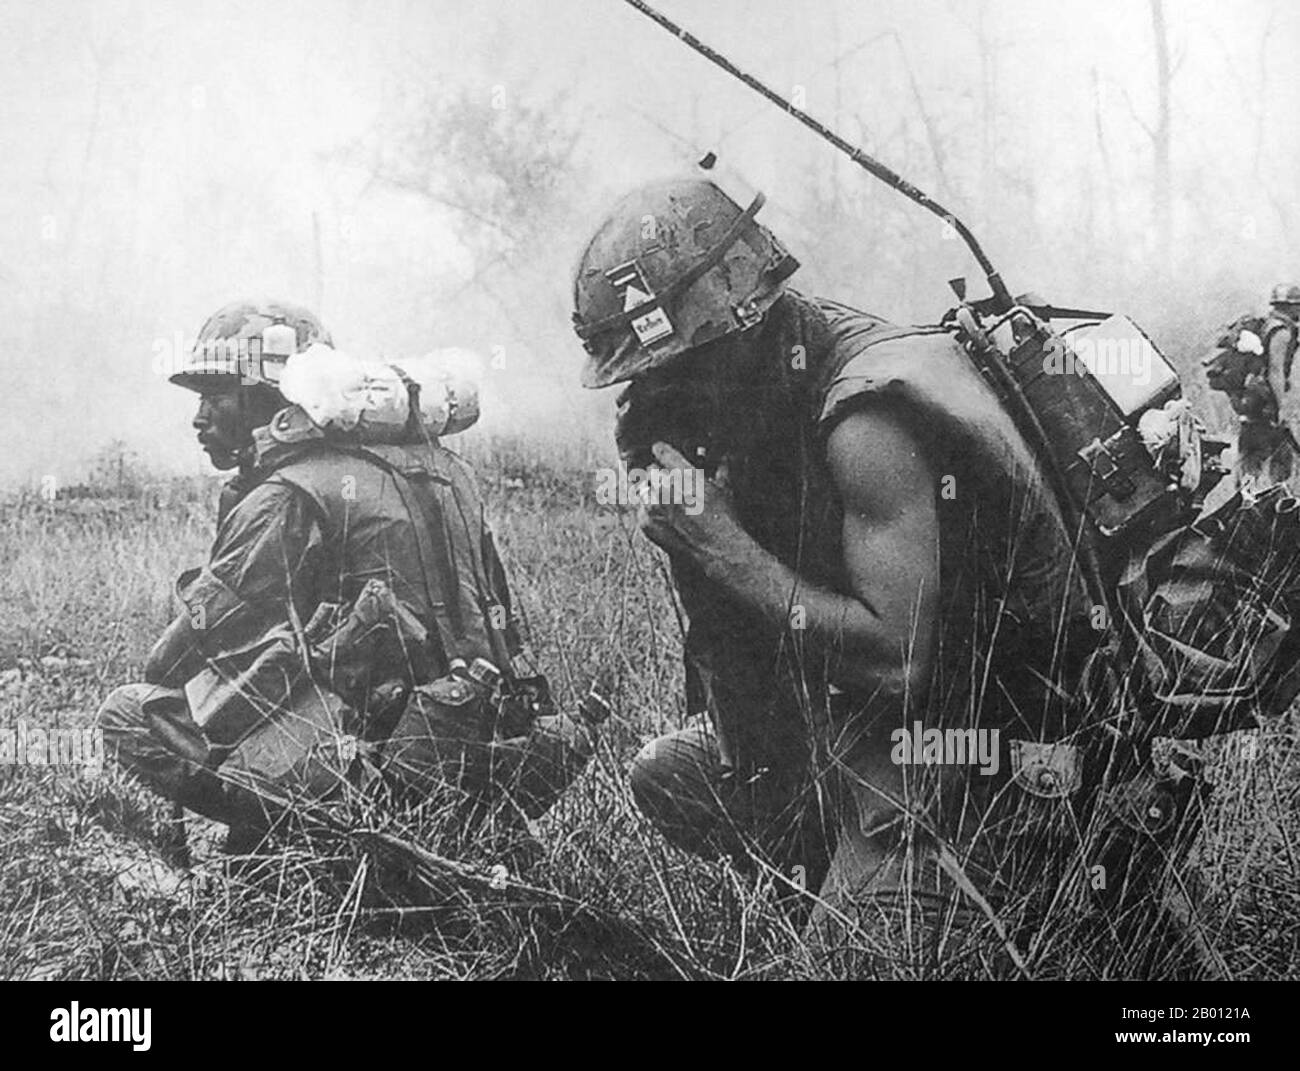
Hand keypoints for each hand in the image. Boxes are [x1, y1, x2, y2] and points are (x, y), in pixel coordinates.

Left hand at [637, 441, 748, 570]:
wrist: (717, 548)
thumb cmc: (723, 519)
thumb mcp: (725, 488)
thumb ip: (721, 466)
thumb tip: (723, 454)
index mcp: (683, 474)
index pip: (661, 451)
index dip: (661, 450)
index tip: (659, 450)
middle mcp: (665, 487)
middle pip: (651, 470)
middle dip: (659, 475)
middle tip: (670, 484)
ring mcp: (654, 506)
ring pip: (644, 489)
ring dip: (653, 493)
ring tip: (667, 502)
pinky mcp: (646, 522)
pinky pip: (641, 509)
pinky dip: (649, 510)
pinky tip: (663, 515)